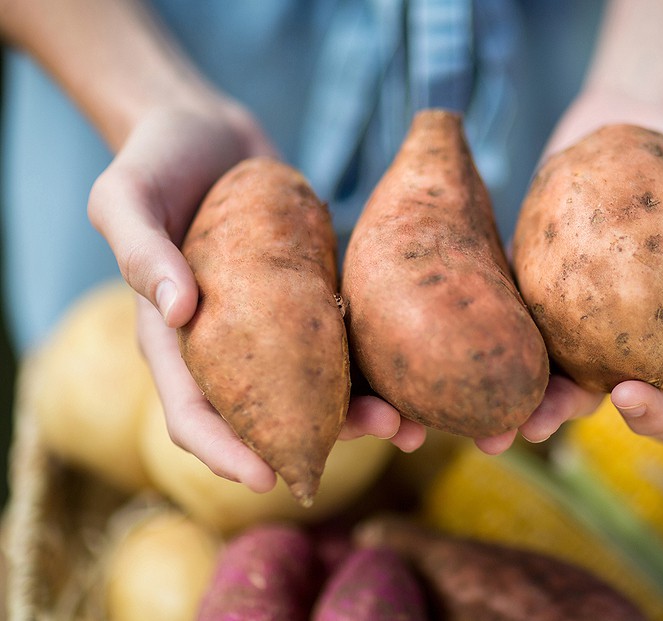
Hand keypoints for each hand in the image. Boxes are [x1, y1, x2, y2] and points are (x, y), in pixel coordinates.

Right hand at [91, 99, 428, 493]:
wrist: (207, 131)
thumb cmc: (155, 160)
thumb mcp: (125, 195)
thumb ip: (140, 249)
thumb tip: (177, 311)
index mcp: (172, 338)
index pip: (192, 415)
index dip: (225, 453)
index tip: (267, 479)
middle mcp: (225, 344)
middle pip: (268, 414)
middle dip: (322, 438)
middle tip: (380, 433)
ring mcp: (272, 325)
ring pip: (316, 388)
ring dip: (363, 411)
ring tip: (411, 421)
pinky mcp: (309, 297)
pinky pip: (342, 341)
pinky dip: (374, 365)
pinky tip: (414, 372)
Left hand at [500, 88, 662, 446]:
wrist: (651, 115)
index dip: (657, 417)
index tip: (632, 394)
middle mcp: (620, 339)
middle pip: (592, 396)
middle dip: (562, 416)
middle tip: (538, 420)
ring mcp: (569, 311)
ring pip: (539, 364)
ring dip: (514, 391)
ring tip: (489, 404)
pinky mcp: (529, 273)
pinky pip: (505, 304)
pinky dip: (484, 324)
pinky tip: (457, 333)